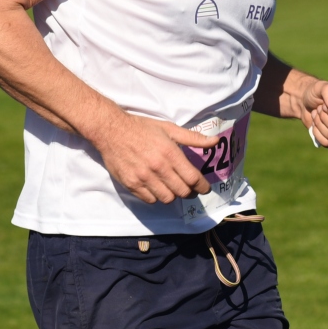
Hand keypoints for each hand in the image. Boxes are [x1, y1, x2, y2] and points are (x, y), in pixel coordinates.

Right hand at [90, 112, 219, 204]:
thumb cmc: (142, 128)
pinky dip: (157, 197)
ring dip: (173, 195)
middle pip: (182, 191)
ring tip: (173, 188)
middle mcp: (158, 168)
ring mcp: (143, 178)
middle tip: (190, 189)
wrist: (112, 130)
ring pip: (167, 198)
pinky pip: (150, 200)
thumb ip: (193, 138)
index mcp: (170, 153)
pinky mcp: (131, 184)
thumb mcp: (169, 128)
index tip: (205, 188)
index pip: (193, 178)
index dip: (202, 187)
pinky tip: (157, 188)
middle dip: (190, 192)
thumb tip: (215, 141)